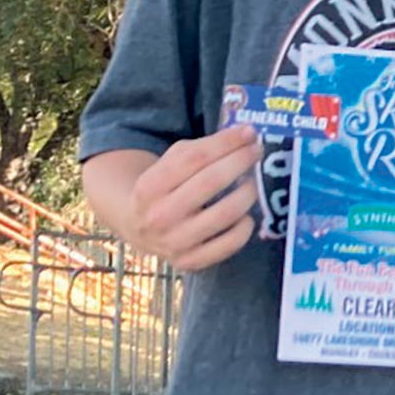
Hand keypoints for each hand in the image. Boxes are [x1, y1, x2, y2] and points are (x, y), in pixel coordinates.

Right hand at [127, 125, 262, 270]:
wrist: (137, 228)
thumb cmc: (164, 188)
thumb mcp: (169, 164)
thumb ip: (202, 148)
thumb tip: (246, 134)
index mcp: (149, 186)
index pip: (194, 158)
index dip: (227, 142)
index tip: (249, 133)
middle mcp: (159, 216)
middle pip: (211, 181)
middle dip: (240, 162)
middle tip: (257, 152)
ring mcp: (175, 242)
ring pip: (226, 212)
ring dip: (248, 193)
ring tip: (252, 184)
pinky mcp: (191, 262)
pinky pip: (231, 243)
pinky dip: (246, 226)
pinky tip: (245, 215)